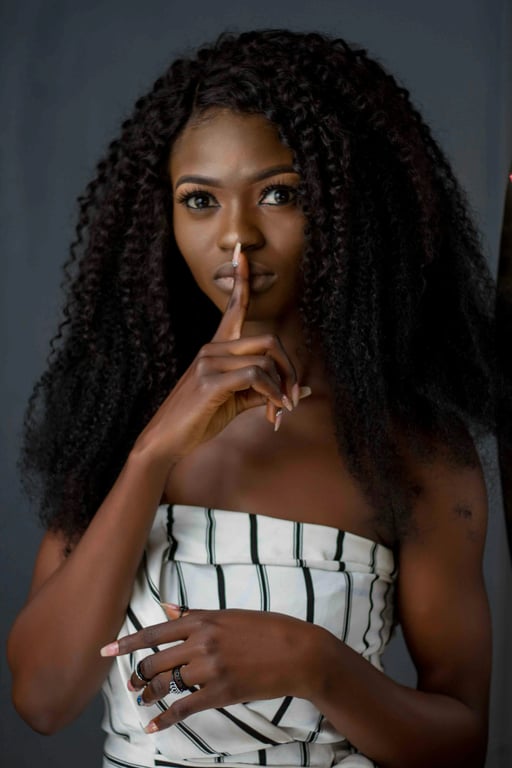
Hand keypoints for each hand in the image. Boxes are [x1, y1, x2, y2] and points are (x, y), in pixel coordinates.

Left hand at [100, 604, 319, 732]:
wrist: (298, 651)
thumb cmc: (267, 628)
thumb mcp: (230, 614)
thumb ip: (196, 613)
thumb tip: (168, 609)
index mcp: (202, 620)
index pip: (155, 632)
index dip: (127, 643)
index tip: (107, 650)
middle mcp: (201, 642)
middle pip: (155, 661)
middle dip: (139, 674)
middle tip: (132, 683)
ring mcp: (210, 668)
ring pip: (166, 684)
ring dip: (149, 694)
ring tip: (141, 700)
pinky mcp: (221, 692)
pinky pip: (184, 707)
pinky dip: (165, 718)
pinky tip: (153, 726)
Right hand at [133, 243, 309, 472]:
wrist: (166, 440)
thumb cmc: (200, 419)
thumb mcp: (236, 402)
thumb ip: (265, 391)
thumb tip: (300, 389)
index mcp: (217, 348)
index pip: (233, 308)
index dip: (241, 281)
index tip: (242, 254)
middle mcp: (212, 348)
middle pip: (269, 340)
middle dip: (289, 369)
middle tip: (292, 398)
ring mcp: (209, 362)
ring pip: (265, 360)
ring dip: (281, 389)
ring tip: (280, 412)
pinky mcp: (210, 381)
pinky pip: (255, 376)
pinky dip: (271, 394)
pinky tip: (273, 412)